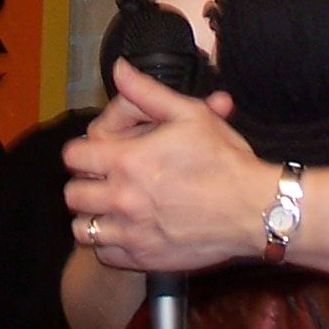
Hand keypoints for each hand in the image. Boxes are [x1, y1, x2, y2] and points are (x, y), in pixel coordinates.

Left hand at [63, 64, 258, 274]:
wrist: (255, 211)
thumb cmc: (225, 162)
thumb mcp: (190, 114)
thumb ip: (146, 92)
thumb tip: (120, 69)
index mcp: (128, 161)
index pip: (73, 155)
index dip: (84, 150)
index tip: (99, 152)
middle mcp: (122, 199)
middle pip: (73, 194)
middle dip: (86, 182)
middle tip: (107, 179)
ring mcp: (130, 233)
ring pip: (83, 228)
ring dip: (93, 215)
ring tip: (113, 206)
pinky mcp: (143, 259)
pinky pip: (105, 255)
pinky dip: (110, 244)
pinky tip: (129, 229)